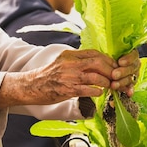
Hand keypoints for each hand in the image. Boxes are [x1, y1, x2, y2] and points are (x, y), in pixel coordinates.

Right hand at [0, 49, 125, 107]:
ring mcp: (69, 76)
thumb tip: (93, 63)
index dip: (107, 59)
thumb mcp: (61, 62)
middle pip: (98, 62)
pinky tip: (100, 93)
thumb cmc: (47, 76)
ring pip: (95, 76)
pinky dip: (97, 91)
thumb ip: (76, 61)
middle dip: (110, 70)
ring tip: (110, 86)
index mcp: (69, 55)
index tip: (113, 65)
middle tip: (116, 76)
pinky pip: (88, 89)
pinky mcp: (68, 89)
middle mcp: (70, 63)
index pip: (94, 53)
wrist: (30, 86)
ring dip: (106, 82)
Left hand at [110, 49, 140, 96]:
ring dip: (123, 82)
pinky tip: (129, 93)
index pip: (133, 55)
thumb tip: (109, 54)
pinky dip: (130, 90)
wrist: (105, 68)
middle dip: (123, 72)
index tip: (120, 62)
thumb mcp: (109, 55)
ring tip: (114, 85)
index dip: (128, 59)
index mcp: (131, 54)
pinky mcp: (130, 84)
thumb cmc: (107, 59)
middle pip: (132, 68)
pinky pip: (131, 87)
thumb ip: (111, 55)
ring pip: (131, 78)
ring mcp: (133, 74)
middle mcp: (134, 64)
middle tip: (114, 75)